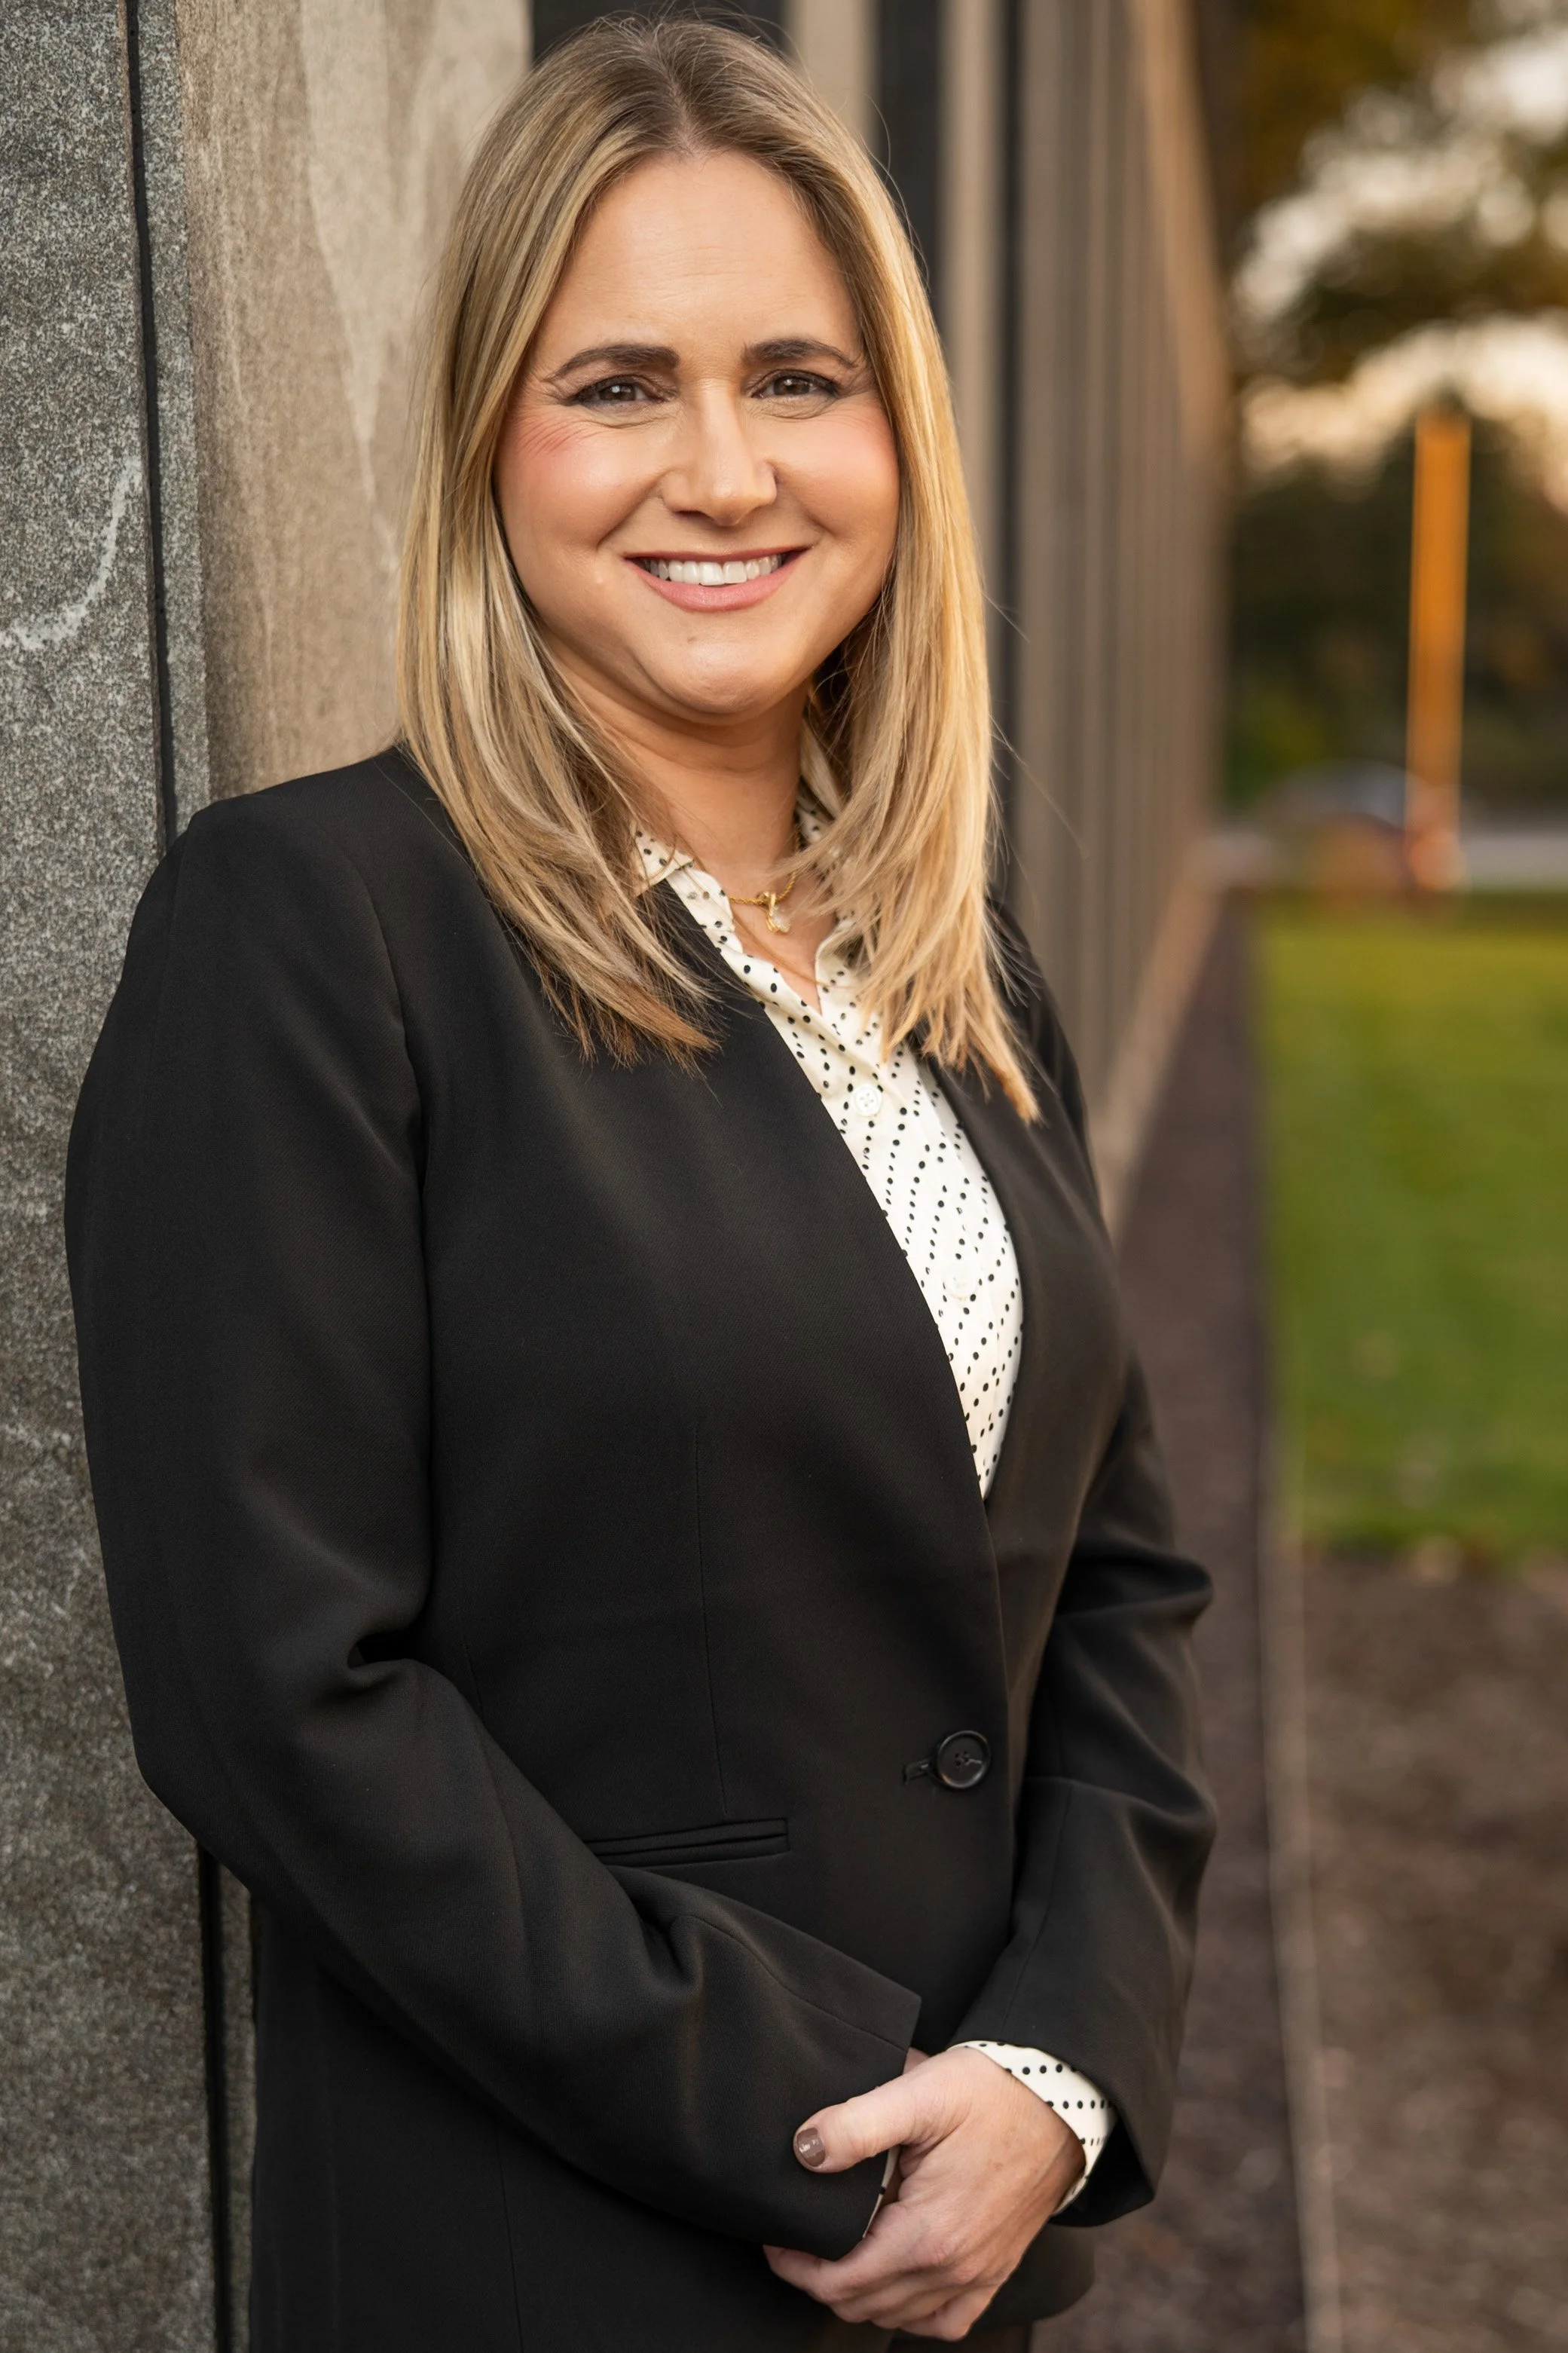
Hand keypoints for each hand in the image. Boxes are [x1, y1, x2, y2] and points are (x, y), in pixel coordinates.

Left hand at [764, 2046, 1084, 2338]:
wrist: (1061, 2098)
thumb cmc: (991, 2092)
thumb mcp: (918, 2093)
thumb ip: (855, 2125)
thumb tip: (803, 2152)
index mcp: (927, 2236)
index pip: (840, 2282)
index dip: (795, 2266)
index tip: (775, 2237)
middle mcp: (954, 2270)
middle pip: (862, 2306)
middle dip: (818, 2280)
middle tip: (796, 2240)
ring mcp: (978, 2275)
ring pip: (897, 2317)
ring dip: (858, 2293)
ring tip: (835, 2251)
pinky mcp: (996, 2269)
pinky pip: (946, 2320)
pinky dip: (912, 2311)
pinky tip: (895, 2279)